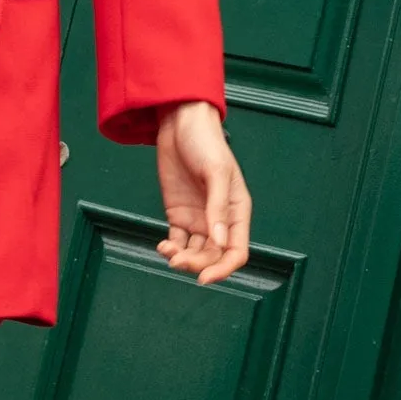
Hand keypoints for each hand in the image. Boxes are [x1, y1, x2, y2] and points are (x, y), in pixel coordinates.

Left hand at [154, 100, 250, 285]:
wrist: (179, 122)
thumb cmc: (205, 141)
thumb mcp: (216, 171)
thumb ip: (218, 207)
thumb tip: (219, 241)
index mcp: (237, 211)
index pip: (236, 252)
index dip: (223, 269)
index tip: (205, 278)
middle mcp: (219, 220)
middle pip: (212, 255)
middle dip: (196, 263)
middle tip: (177, 261)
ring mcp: (198, 218)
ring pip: (194, 251)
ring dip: (182, 258)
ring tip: (167, 252)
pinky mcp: (178, 213)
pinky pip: (178, 239)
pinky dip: (171, 247)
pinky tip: (163, 246)